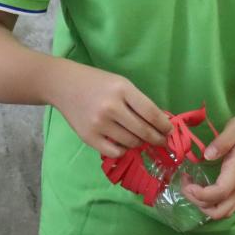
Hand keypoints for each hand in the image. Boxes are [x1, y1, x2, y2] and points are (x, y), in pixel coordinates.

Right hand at [49, 67, 171, 157]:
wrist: (64, 85)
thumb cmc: (97, 82)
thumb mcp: (121, 83)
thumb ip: (139, 102)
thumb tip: (160, 123)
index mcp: (122, 90)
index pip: (151, 113)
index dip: (164, 126)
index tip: (169, 131)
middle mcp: (111, 107)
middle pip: (143, 131)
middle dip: (157, 138)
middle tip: (161, 141)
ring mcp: (99, 124)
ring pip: (131, 143)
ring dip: (140, 143)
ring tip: (141, 139)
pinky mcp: (88, 137)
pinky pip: (114, 152)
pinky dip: (124, 150)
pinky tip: (124, 144)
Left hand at [182, 109, 234, 219]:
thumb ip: (222, 141)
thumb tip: (206, 155)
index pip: (220, 192)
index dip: (201, 194)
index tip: (188, 182)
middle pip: (219, 211)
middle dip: (198, 203)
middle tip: (186, 184)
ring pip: (223, 211)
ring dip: (204, 205)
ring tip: (192, 186)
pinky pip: (226, 204)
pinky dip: (211, 202)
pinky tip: (202, 186)